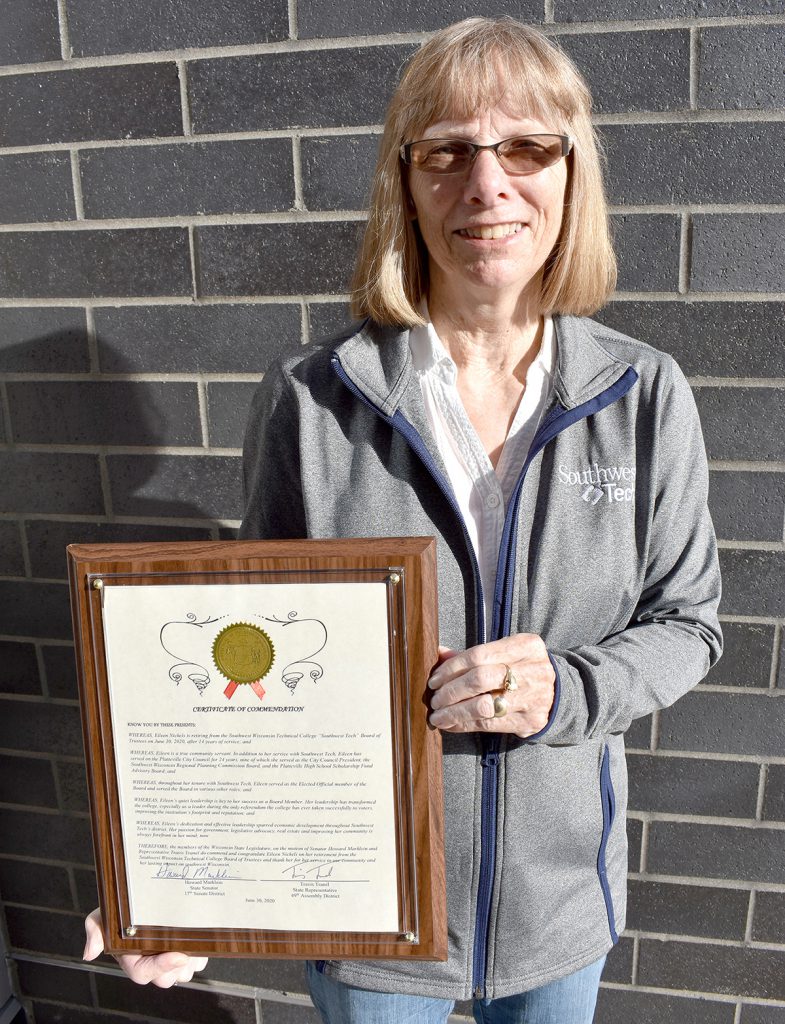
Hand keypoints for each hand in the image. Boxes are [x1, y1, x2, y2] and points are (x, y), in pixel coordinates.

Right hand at [83, 909, 207, 987]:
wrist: (141, 901)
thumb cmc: (121, 913)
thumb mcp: (103, 915)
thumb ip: (95, 929)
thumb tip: (90, 952)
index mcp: (132, 960)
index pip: (144, 973)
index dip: (161, 967)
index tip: (177, 956)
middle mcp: (152, 964)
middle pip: (168, 977)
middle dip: (178, 965)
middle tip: (187, 946)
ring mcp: (170, 961)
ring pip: (185, 972)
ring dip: (191, 959)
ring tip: (194, 938)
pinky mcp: (187, 955)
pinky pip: (198, 963)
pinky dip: (201, 953)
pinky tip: (200, 937)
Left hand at [428, 635, 554, 737]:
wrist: (560, 694)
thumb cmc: (523, 670)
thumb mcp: (506, 654)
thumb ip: (474, 655)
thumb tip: (439, 653)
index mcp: (525, 646)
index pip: (478, 655)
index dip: (451, 668)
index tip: (435, 679)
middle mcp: (532, 670)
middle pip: (480, 679)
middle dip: (451, 691)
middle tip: (435, 699)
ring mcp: (532, 697)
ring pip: (483, 706)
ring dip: (454, 712)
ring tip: (439, 716)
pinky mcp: (529, 721)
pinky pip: (489, 724)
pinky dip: (465, 725)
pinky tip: (452, 724)